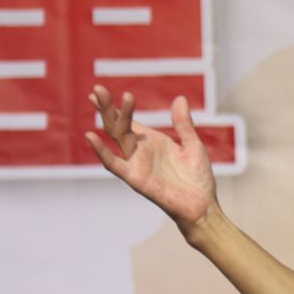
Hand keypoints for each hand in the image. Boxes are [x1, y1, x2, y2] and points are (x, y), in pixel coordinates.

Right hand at [84, 87, 216, 232]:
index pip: (128, 121)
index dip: (115, 107)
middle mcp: (140, 150)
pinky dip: (101, 151)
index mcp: (151, 141)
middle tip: (97, 88)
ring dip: (108, 117)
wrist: (202, 204)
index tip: (99, 91)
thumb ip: (183, 124)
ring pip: (116, 136)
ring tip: (98, 99)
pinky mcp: (134, 177)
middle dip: (107, 107)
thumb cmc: (197, 177)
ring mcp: (135, 163)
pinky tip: (91, 136)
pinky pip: (114, 163)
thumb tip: (179, 98)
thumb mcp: (192, 145)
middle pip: (118, 125)